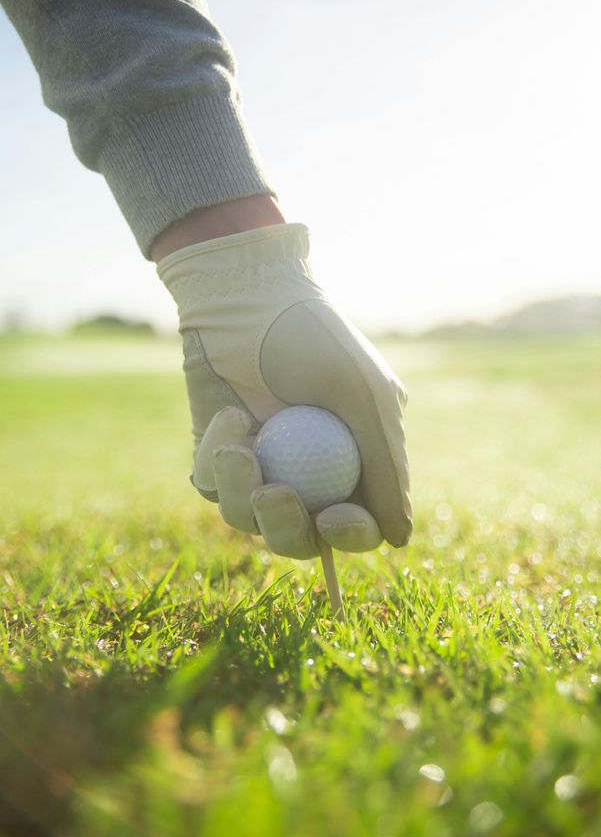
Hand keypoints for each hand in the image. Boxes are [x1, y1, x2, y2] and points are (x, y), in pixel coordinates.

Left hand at [158, 223, 411, 558]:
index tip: (333, 518)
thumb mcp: (366, 397)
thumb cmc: (316, 340)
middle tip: (273, 494)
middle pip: (299, 538)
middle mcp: (307, 473)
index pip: (357, 524)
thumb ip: (386, 467)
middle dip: (285, 527)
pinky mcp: (218, 455)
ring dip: (241, 492)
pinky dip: (217, 459)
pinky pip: (212, 486)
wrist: (249, 297)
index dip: (350, 534)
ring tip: (239, 447)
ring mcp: (261, 467)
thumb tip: (399, 539)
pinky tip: (229, 416)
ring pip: (248, 520)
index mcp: (354, 464)